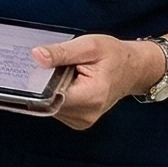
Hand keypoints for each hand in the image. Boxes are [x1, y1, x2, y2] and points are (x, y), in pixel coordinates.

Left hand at [33, 35, 166, 130]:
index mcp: (90, 97)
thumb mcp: (90, 45)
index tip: (34, 68)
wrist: (134, 69)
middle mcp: (85, 114)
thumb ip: (62, 52)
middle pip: (47, 101)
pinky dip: (55, 94)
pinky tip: (64, 82)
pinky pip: (55, 107)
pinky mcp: (77, 120)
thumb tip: (37, 56)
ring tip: (62, 72)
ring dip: (50, 89)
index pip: (50, 96)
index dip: (37, 82)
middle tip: (50, 65)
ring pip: (49, 105)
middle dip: (43, 83)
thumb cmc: (115, 56)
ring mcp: (81, 120)